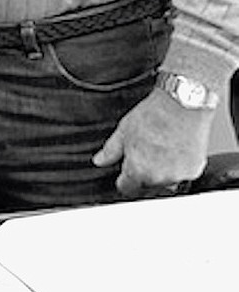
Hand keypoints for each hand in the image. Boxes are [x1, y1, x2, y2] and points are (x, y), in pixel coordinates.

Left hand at [93, 87, 214, 196]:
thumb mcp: (124, 130)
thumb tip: (99, 161)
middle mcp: (158, 177)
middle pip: (147, 184)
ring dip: (162, 172)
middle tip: (146, 152)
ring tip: (161, 148)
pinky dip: (179, 166)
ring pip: (166, 181)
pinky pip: (182, 174)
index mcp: (138, 170)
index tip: (125, 174)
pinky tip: (175, 149)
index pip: (127, 187)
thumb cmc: (154, 115)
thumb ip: (111, 150)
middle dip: (144, 173)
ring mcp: (178, 175)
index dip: (124, 180)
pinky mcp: (193, 170)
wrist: (182, 104)